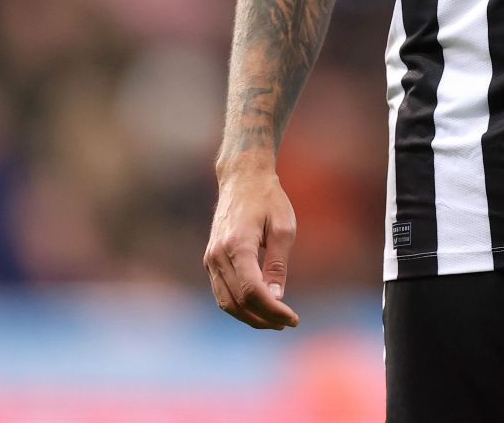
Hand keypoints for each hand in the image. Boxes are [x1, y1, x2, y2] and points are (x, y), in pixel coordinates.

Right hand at [203, 162, 301, 329]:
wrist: (242, 179)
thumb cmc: (268, 199)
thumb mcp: (283, 228)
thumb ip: (278, 264)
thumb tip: (277, 297)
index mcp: (237, 246)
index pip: (252, 291)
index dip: (272, 310)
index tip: (292, 319)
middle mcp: (218, 256)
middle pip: (238, 302)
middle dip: (263, 318)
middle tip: (287, 323)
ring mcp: (210, 259)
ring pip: (226, 302)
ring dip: (249, 317)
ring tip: (275, 321)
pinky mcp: (210, 261)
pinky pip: (221, 293)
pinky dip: (239, 306)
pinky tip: (258, 308)